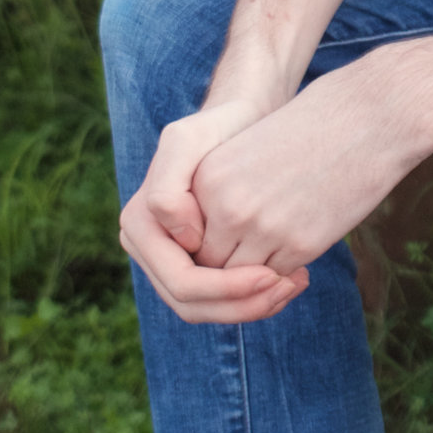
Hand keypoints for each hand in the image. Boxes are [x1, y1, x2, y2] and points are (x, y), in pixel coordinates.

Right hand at [119, 89, 308, 328]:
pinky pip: (218, 298)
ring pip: (207, 310)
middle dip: (242, 305)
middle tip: (289, 287)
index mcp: (140, 226)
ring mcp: (170, 260)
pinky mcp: (196, 264)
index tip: (273, 273)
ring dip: (251, 307)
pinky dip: (251, 297)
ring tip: (293, 286)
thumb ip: (168, 187)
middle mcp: (149, 250)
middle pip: (192, 306)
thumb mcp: (187, 140)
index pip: (182, 283)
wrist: (240, 123)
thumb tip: (183, 239)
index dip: (227, 288)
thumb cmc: (220, 127)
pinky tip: (286, 280)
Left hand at [187, 53, 428, 283]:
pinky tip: (299, 257)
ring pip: (243, 280)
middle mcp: (228, 206)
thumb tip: (217, 244)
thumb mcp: (246, 153)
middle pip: (212, 265)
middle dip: (231, 269)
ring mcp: (263, 228)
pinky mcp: (300, 244)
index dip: (212, 246)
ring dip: (258, 277)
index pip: (192, 238)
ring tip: (278, 261)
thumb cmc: (308, 131)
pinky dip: (285, 274)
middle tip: (255, 260)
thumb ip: (222, 194)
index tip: (234, 241)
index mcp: (208, 178)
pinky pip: (279, 278)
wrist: (363, 118)